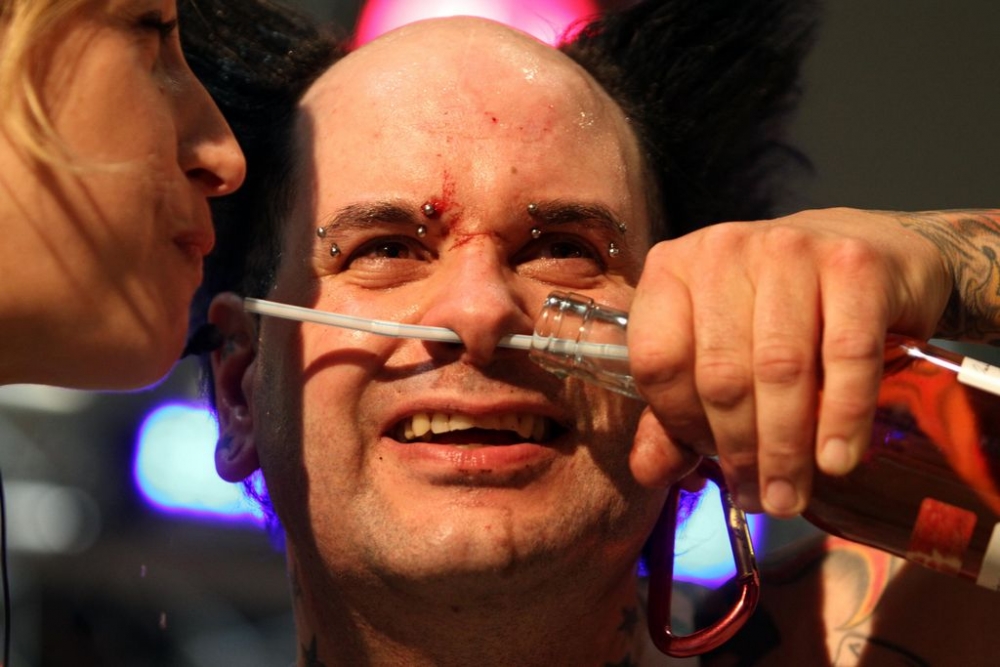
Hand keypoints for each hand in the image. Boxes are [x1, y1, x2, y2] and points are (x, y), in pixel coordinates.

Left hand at [626, 208, 953, 515]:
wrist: (876, 257)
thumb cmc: (784, 313)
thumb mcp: (721, 353)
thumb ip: (678, 410)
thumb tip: (650, 473)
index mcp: (672, 270)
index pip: (657, 361)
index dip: (681, 423)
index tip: (709, 461)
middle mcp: (723, 250)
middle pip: (720, 374)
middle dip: (740, 450)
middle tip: (761, 498)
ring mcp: (789, 248)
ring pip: (780, 368)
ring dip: (786, 447)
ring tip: (791, 495)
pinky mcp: (855, 263)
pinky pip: (846, 354)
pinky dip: (842, 416)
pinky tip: (836, 459)